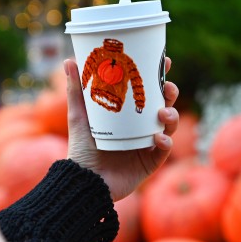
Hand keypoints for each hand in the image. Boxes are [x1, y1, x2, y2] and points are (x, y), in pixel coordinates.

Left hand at [64, 57, 179, 200]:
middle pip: (164, 105)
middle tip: (166, 87)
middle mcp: (141, 127)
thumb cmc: (81, 149)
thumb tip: (69, 60)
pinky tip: (159, 138)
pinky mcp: (150, 162)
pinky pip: (164, 151)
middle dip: (170, 93)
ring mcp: (148, 144)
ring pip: (169, 126)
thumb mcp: (79, 116)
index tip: (166, 62)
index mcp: (130, 114)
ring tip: (163, 113)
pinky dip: (165, 143)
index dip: (159, 77)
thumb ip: (76, 90)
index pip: (149, 91)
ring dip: (172, 116)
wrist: (85, 180)